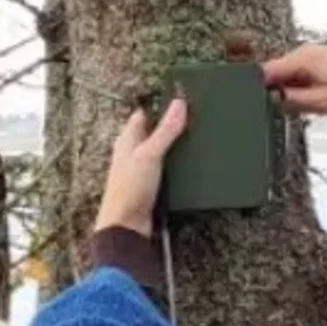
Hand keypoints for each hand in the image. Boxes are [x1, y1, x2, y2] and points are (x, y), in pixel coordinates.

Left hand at [94, 99, 188, 237]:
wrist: (127, 227)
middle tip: (196, 119)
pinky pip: (167, 171)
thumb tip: (179, 104)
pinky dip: (178, 167)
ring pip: (162, 153)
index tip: (181, 99)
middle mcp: (133, 154)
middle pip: (154, 133)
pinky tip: (192, 167)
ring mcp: (142, 171)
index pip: (143, 115)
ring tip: (199, 140)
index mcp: (127, 140)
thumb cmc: (129, 190)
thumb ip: (165, 130)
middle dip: (172, 127)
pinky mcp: (151, 187)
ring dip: (177, 148)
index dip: (160, 106)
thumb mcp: (149, 155)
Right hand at [262, 44, 326, 117]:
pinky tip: (321, 99)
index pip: (266, 71)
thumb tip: (271, 99)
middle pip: (277, 73)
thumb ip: (290, 100)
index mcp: (304, 57)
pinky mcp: (323, 62)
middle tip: (297, 108)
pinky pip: (303, 77)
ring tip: (316, 103)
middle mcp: (307, 51)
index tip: (260, 105)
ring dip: (295, 92)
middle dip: (280, 92)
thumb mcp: (320, 103)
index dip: (260, 89)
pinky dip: (305, 89)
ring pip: (290, 77)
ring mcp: (316, 56)